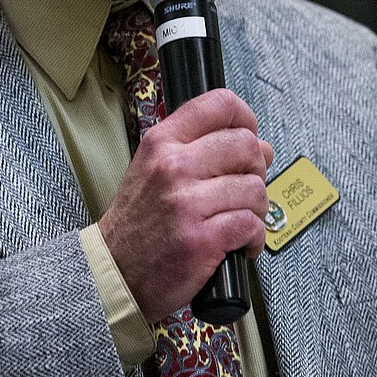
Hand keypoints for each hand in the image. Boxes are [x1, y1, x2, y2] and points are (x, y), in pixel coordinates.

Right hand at [98, 88, 273, 322]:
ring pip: (254, 188)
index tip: (249, 136)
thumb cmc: (140, 222)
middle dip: (257, 169)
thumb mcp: (154, 167)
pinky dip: (254, 238)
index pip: (219, 104)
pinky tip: (240, 244)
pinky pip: (251, 225)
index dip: (246, 118)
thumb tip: (261, 146)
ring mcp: (186, 202)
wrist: (116, 272)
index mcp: (162, 142)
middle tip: (245, 188)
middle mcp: (173, 166)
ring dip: (256, 209)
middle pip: (246, 145)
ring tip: (239, 220)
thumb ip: (200, 149)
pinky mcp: (201, 239)